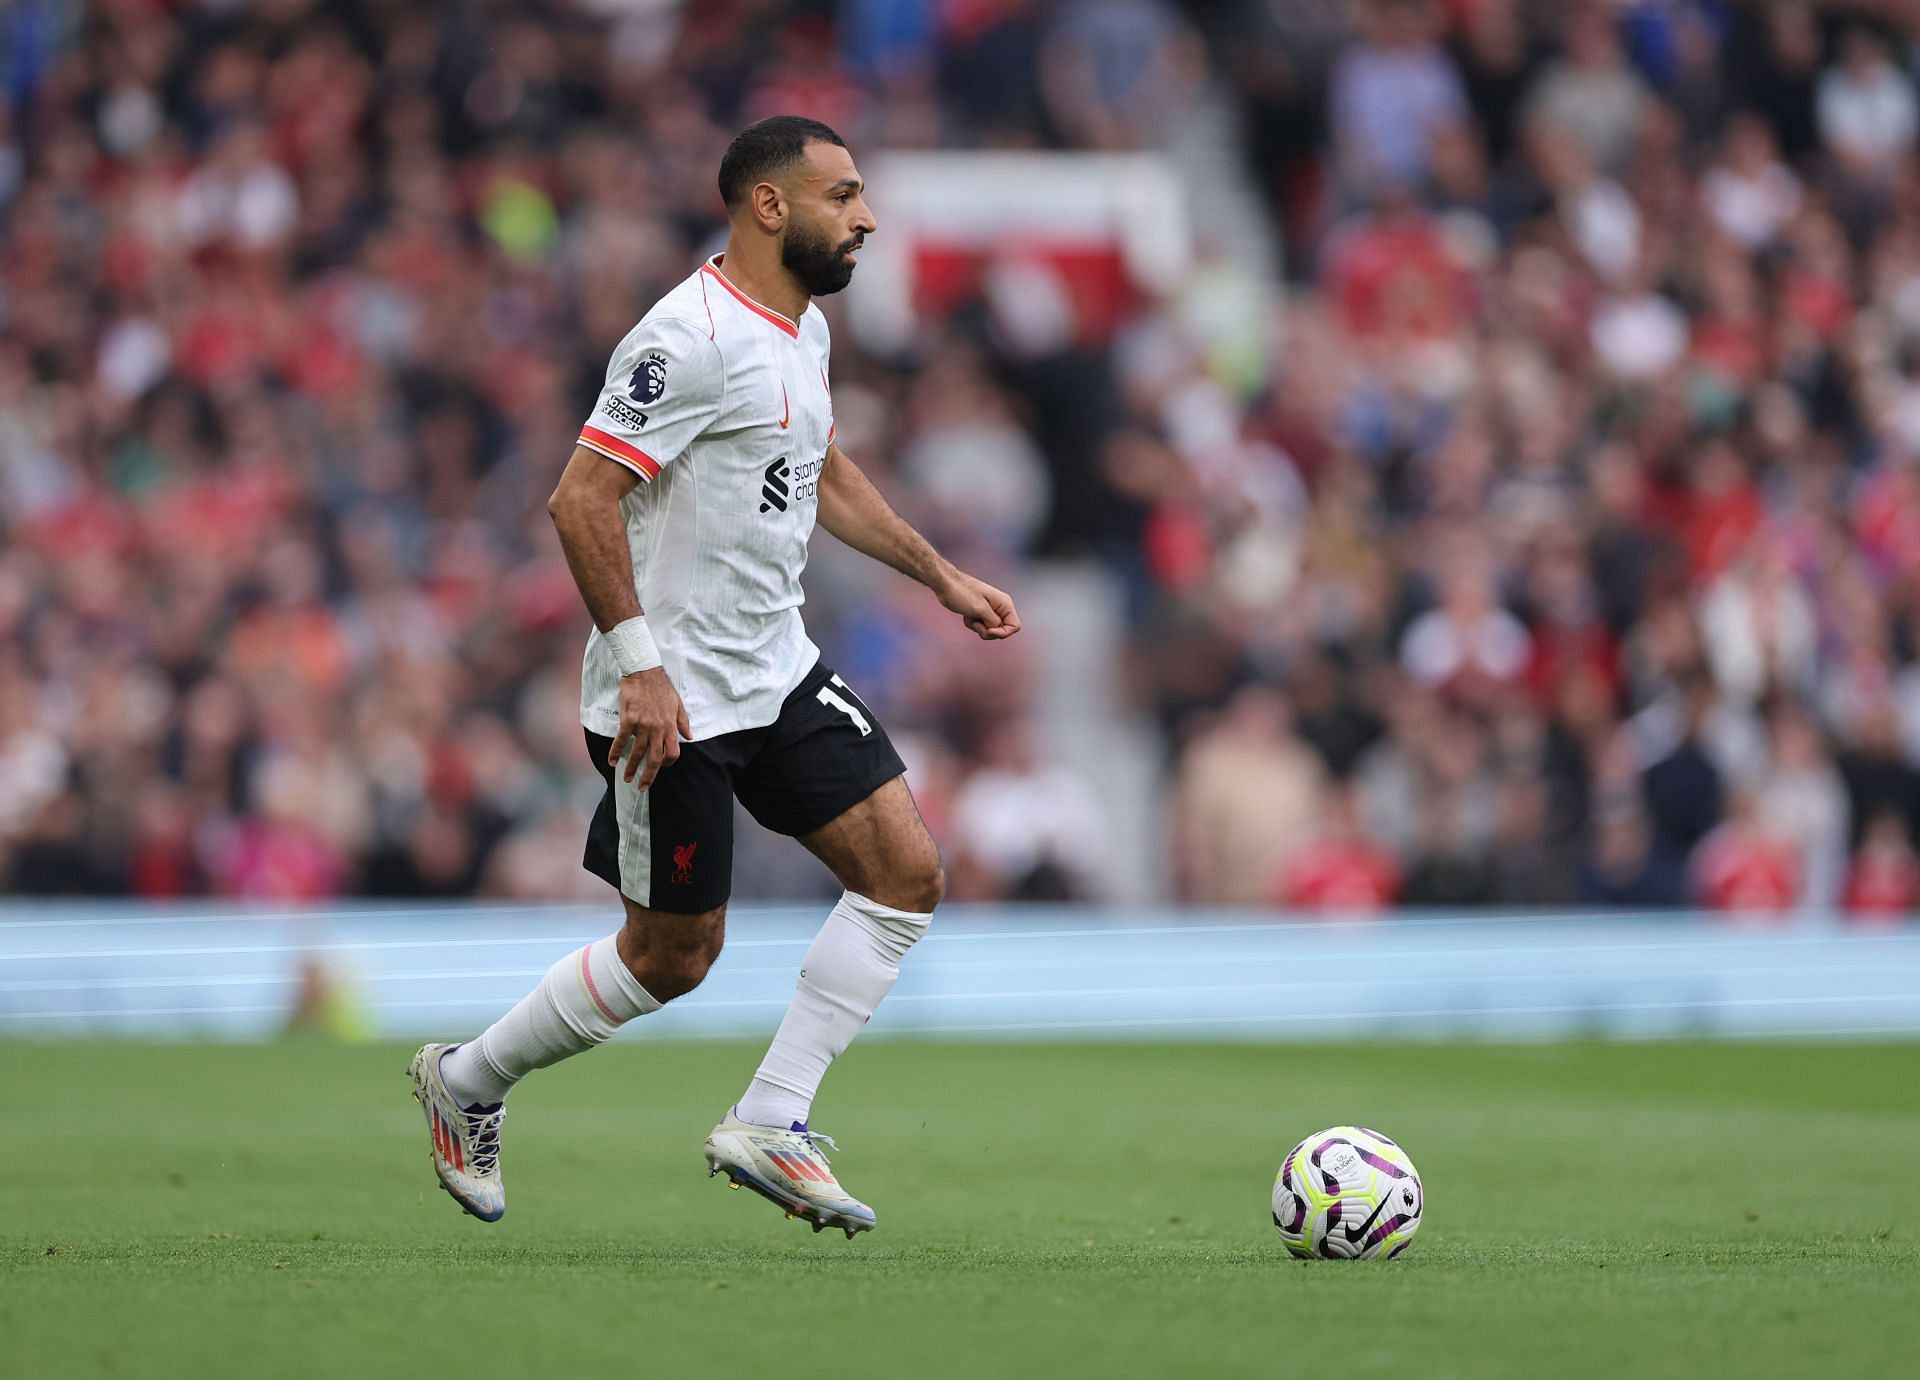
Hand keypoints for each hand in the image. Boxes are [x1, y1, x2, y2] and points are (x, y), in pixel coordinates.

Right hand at [608, 667, 690, 789]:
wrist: (644, 671)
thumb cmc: (662, 687)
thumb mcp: (678, 704)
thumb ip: (683, 723)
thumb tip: (689, 737)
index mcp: (670, 726)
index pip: (672, 753)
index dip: (667, 764)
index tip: (660, 767)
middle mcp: (658, 728)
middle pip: (655, 758)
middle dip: (649, 776)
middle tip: (642, 787)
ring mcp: (643, 724)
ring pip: (637, 752)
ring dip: (632, 768)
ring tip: (627, 778)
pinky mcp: (629, 719)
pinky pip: (621, 739)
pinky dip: (615, 751)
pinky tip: (611, 761)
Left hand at [937, 570, 1020, 640]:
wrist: (946, 585)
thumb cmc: (962, 593)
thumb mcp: (980, 609)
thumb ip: (993, 622)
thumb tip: (997, 629)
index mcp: (1004, 604)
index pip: (1015, 626)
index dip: (1002, 632)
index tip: (988, 630)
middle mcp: (1000, 608)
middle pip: (1001, 630)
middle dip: (987, 630)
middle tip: (976, 623)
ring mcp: (990, 611)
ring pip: (990, 630)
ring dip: (978, 627)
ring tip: (970, 616)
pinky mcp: (980, 613)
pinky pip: (981, 627)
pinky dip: (972, 624)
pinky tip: (966, 615)